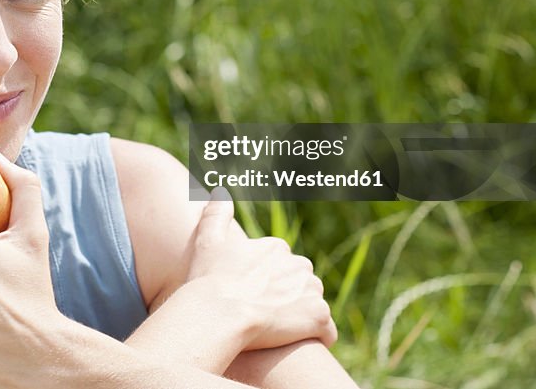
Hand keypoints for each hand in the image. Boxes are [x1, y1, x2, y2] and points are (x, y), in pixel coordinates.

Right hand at [184, 189, 336, 349]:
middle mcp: (299, 265)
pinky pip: (327, 330)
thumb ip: (216, 214)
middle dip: (289, 297)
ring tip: (279, 331)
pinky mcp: (318, 317)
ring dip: (302, 316)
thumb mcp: (208, 241)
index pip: (281, 265)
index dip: (267, 282)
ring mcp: (311, 291)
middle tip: (265, 315)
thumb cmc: (209, 279)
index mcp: (276, 248)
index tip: (253, 296)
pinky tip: (298, 343)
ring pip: (313, 305)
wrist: (218, 313)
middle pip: (301, 283)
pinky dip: (317, 337)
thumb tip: (220, 192)